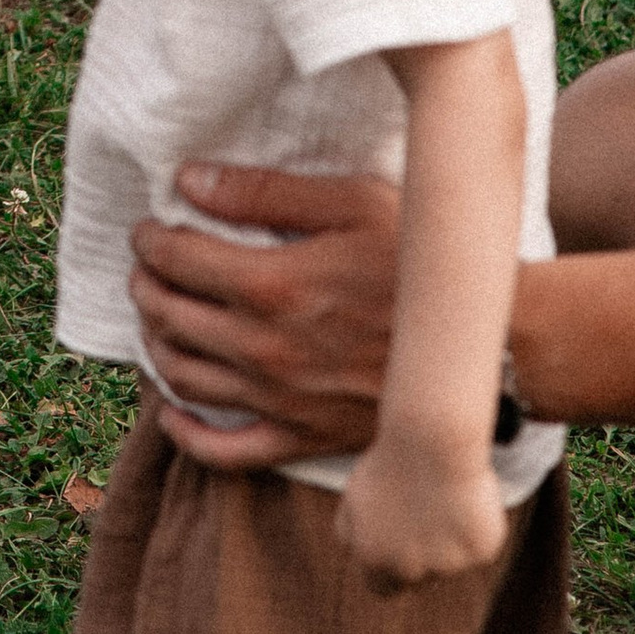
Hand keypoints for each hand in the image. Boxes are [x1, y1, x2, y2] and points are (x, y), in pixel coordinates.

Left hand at [129, 163, 398, 467]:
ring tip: (157, 318)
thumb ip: (264, 192)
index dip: (150, 240)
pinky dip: (186, 436)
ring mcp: (281, 401)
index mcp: (273, 286)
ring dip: (154, 344)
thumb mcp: (351, 202)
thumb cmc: (421, 265)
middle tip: (146, 267)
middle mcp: (265, 349)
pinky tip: (171, 413)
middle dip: (145, 285)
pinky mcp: (303, 439)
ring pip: (183, 378)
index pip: (177, 261)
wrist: (488, 348)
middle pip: (170, 316)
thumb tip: (189, 180)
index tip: (148, 229)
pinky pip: (226, 452)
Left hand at [336, 425, 508, 593]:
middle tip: (424, 516)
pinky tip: (466, 497)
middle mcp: (408, 570)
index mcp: (373, 558)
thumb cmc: (392, 462)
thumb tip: (355, 551)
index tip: (398, 550)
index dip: (389, 572)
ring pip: (451, 562)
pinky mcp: (479, 553)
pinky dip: (477, 526)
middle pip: (418, 580)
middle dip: (422, 557)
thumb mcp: (356, 496)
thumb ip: (352, 531)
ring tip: (442, 497)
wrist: (431, 441)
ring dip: (449, 538)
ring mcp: (447, 565)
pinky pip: (480, 545)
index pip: (380, 588)